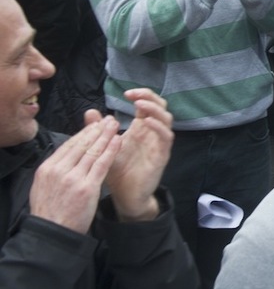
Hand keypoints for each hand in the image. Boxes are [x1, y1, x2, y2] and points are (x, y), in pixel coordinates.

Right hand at [29, 116, 122, 233]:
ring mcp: (73, 178)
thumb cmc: (51, 213)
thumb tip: (65, 157)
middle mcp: (59, 170)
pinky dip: (111, 150)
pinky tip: (119, 140)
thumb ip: (55, 171)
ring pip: (92, 152)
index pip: (68, 146)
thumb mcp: (43, 187)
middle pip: (81, 145)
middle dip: (96, 130)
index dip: (83, 134)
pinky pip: (102, 164)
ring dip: (106, 136)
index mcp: (47, 168)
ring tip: (115, 124)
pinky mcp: (87, 187)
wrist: (53, 233)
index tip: (94, 125)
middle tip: (108, 120)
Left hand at [104, 89, 173, 221]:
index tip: (126, 93)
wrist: (125, 195)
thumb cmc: (117, 171)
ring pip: (166, 118)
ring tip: (140, 105)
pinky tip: (146, 122)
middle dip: (149, 96)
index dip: (141, 94)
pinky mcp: (162, 155)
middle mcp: (153, 132)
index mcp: (141, 128)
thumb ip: (98, 129)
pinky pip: (166, 137)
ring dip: (155, 109)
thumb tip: (90, 111)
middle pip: (161, 106)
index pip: (148, 104)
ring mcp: (159, 143)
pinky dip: (158, 126)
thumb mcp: (104, 146)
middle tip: (133, 95)